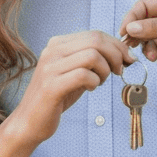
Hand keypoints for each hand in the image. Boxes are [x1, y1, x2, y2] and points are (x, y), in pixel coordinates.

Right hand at [11, 30, 132, 143]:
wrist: (29, 122)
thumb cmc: (56, 98)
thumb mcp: (74, 73)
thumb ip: (91, 60)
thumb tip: (122, 53)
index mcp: (57, 44)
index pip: (95, 34)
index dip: (116, 45)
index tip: (127, 59)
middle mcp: (52, 51)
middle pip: (96, 40)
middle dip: (116, 55)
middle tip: (119, 71)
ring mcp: (50, 67)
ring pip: (92, 55)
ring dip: (105, 70)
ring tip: (100, 82)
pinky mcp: (51, 86)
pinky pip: (83, 75)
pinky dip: (94, 82)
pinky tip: (90, 89)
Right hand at [121, 0, 156, 96]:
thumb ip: (155, 27)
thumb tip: (130, 27)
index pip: (144, 7)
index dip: (132, 18)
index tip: (124, 32)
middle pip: (145, 26)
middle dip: (139, 37)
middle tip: (132, 47)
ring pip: (151, 43)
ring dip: (150, 51)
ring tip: (154, 57)